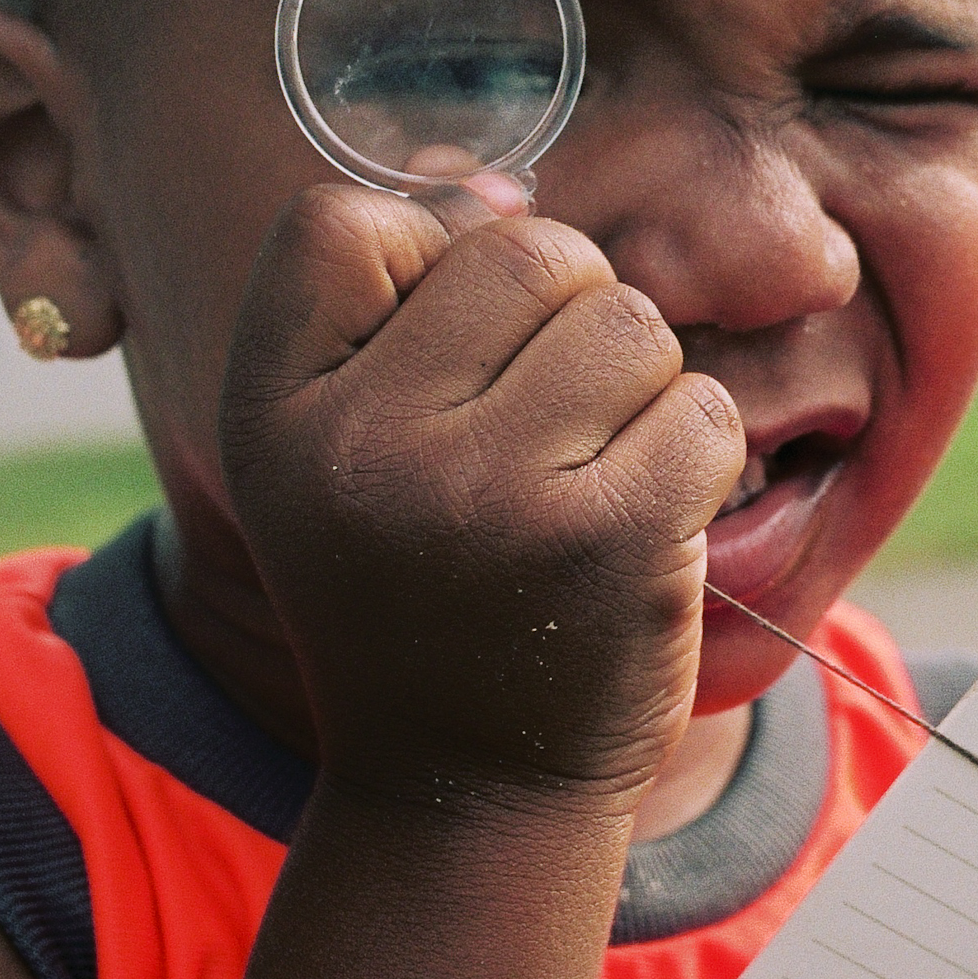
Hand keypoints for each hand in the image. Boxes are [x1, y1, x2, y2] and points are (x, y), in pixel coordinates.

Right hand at [219, 181, 744, 813]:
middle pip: (524, 250)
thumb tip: (496, 185)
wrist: (467, 793)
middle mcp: (363, 445)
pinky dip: (694, 456)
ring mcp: (490, 494)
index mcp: (274, 413)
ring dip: (637, 389)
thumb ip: (394, 305)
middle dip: (564, 319)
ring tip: (585, 482)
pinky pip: (703, 406)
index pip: (341, 222)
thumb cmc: (420, 591)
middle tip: (539, 434)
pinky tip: (640, 527)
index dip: (418, 262)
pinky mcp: (611, 540)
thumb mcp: (341, 451)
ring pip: (629, 321)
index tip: (437, 363)